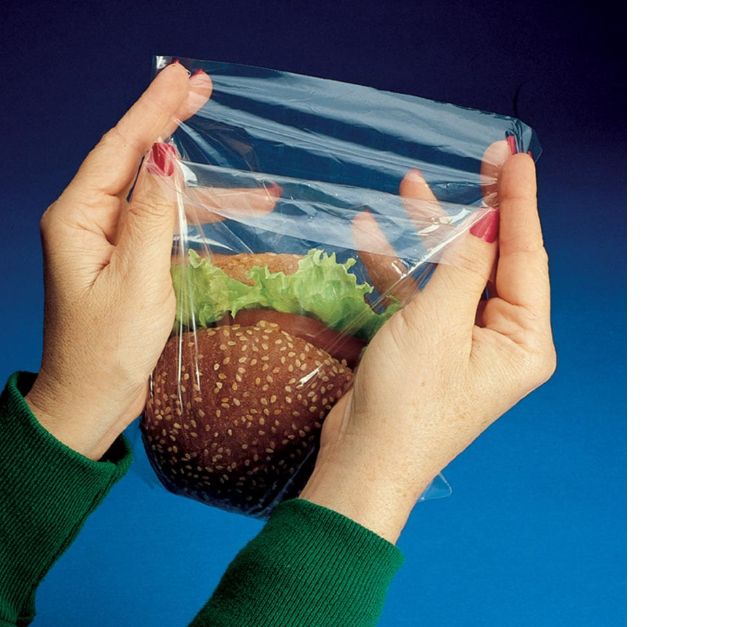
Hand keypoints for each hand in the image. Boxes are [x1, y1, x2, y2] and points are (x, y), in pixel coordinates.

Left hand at [23, 64, 212, 459]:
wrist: (88, 402)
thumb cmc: (104, 352)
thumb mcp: (136, 282)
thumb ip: (150, 216)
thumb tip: (163, 156)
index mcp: (76, 219)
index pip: (120, 148)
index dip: (154, 110)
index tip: (181, 76)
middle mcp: (85, 221)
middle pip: (133, 157)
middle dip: (170, 123)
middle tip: (201, 86)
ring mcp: (103, 240)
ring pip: (154, 193)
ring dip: (200, 184)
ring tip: (253, 181)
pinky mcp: (121, 259)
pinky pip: (159, 222)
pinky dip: (193, 215)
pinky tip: (230, 211)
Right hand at [299, 148, 555, 541]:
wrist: (364, 461)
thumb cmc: (408, 402)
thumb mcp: (438, 322)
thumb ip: (464, 265)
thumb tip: (488, 220)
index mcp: (524, 340)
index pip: (527, 256)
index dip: (518, 202)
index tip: (514, 157)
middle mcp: (502, 340)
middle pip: (493, 259)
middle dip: (477, 211)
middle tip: (480, 159)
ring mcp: (464, 343)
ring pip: (454, 272)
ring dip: (430, 234)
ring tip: (410, 187)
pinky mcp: (430, 347)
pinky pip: (422, 296)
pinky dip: (400, 268)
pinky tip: (372, 235)